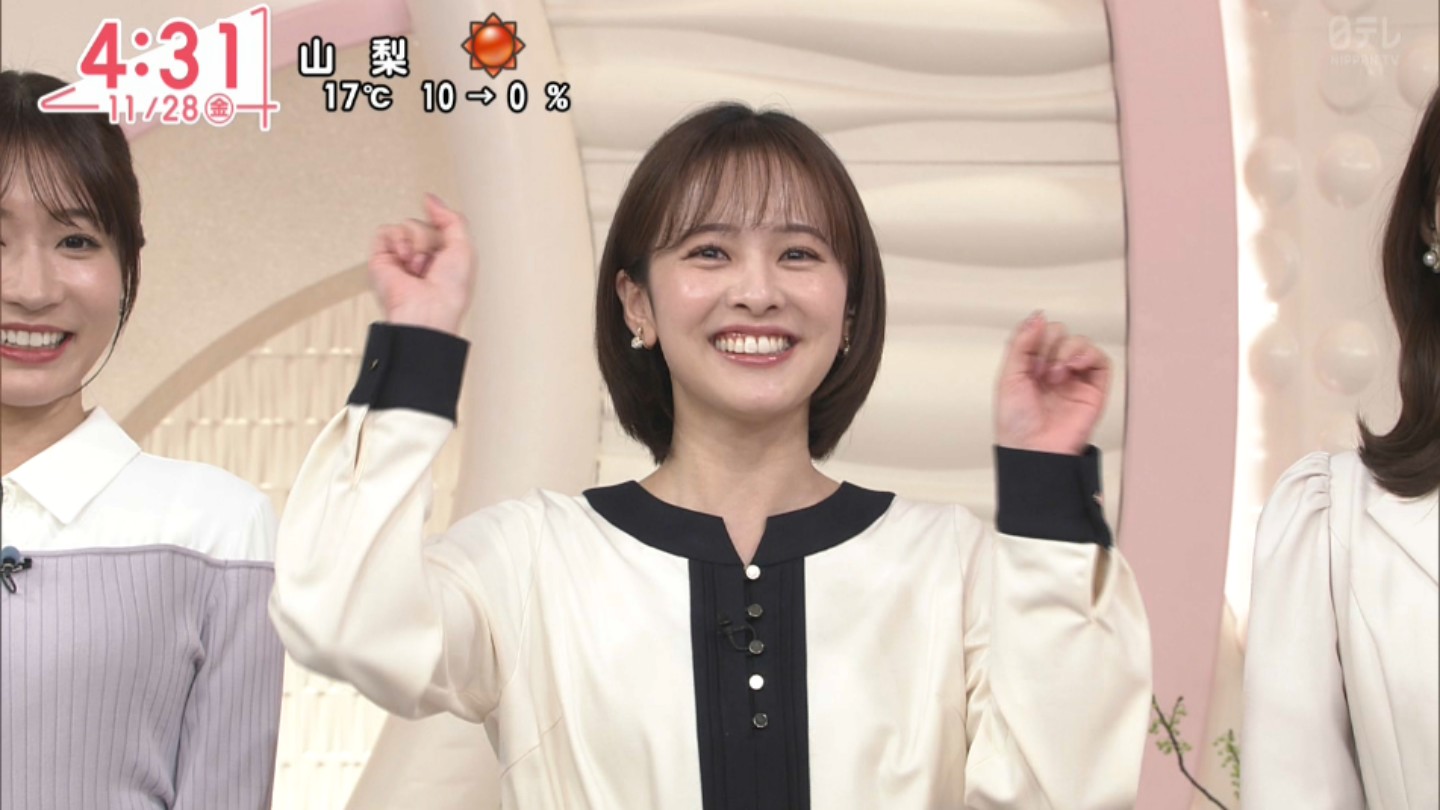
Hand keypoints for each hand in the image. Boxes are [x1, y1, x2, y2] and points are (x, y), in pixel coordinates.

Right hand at [369, 194, 472, 334]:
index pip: (440, 226)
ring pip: (407, 225)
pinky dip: (397, 241)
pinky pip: (386, 231)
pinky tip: (404, 259)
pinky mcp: (381, 258)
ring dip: (417, 242)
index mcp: (443, 257)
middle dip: (431, 239)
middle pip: (424, 223)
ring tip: (418, 265)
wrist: (427, 309)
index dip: (442, 226)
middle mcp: (421, 257)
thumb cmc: (450, 290)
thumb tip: (430, 199)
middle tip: (433, 262)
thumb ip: (451, 219)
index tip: (445, 233)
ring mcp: (401, 257)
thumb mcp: (464, 248)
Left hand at [994, 312, 1110, 454]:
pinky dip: (1088, 355)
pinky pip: (1100, 360)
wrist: (1033, 450)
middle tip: (1040, 371)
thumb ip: (1021, 343)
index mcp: (1031, 366)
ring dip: (1066, 351)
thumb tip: (1037, 316)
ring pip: (1080, 342)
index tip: (1027, 360)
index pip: (1039, 332)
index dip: (1034, 338)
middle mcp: (1053, 369)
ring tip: (1056, 374)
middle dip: (1048, 346)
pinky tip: (1073, 367)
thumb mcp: (1008, 377)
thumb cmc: (1016, 423)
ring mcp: (1075, 378)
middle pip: (1060, 332)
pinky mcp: (1094, 389)